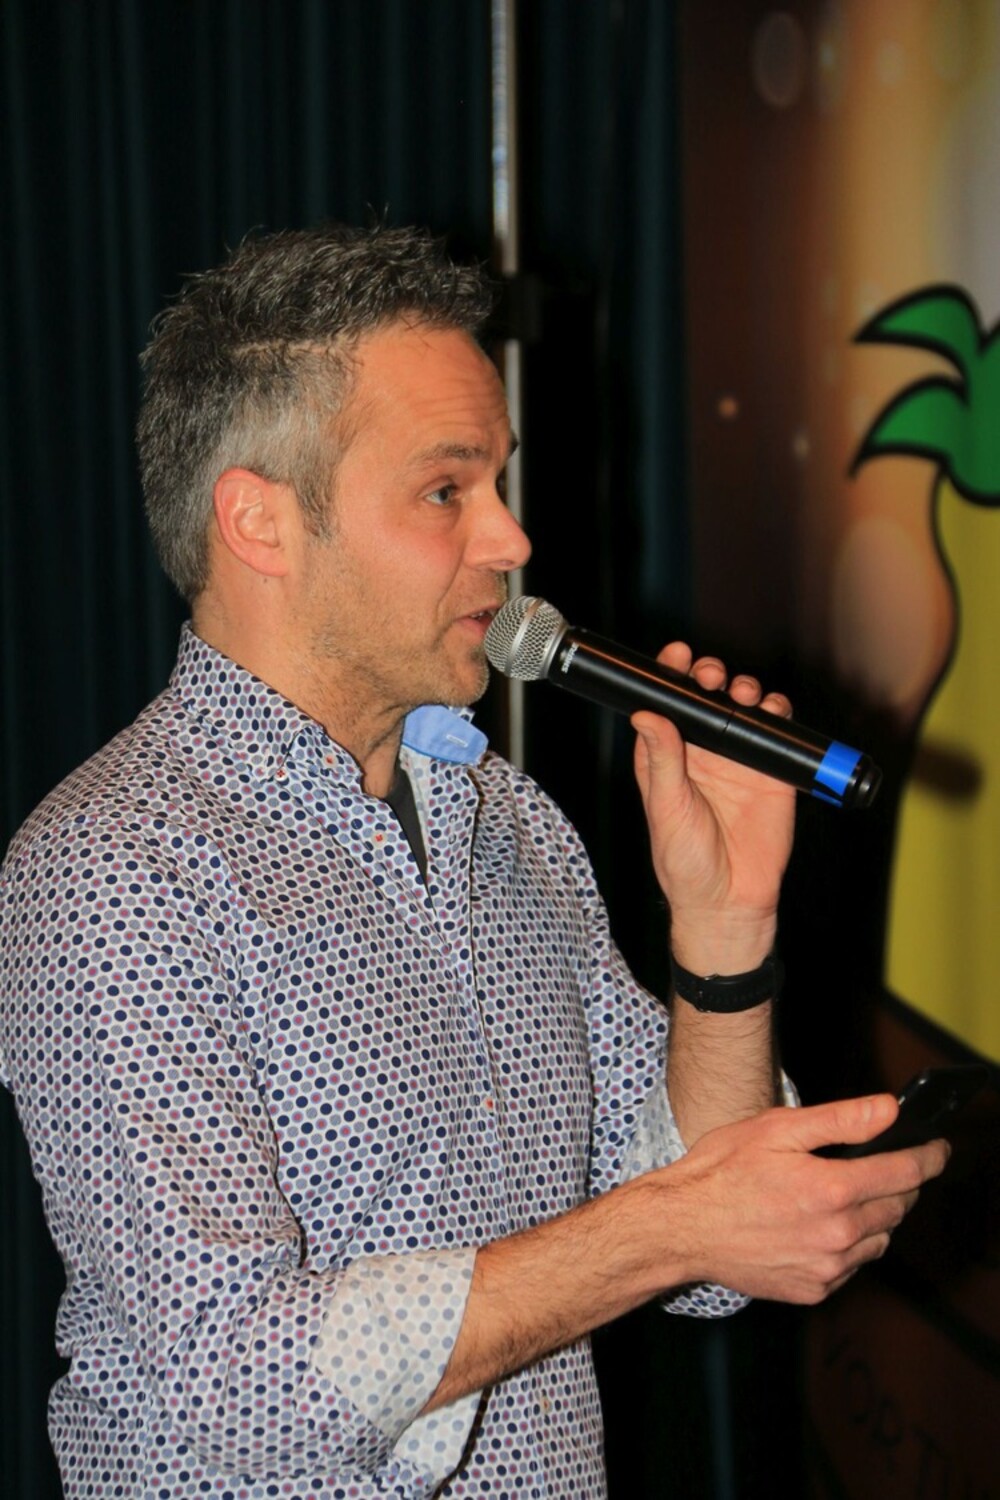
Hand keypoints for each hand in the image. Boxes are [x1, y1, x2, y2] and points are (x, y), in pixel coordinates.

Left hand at [631, 645, 795, 971]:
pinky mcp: (772, 772)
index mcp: (667, 758)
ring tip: (740, 693)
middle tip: (710, 675)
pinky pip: (777, 731)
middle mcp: (702, 753)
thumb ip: (662, 762)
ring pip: (743, 707)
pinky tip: (772, 709)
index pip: (668, 705)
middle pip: (708, 697)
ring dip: (743, 688)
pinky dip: (777, 712)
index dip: (672, 675)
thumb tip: (646, 716)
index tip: (677, 656)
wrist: (730, 902)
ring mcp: (738, 760)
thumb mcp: (667, 810)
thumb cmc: (685, 864)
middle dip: (710, 675)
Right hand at [655, 1093, 949, 1302]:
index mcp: (831, 1190)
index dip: (929, 1156)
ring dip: (878, 1216)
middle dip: (904, 1184)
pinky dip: (851, 1245)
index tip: (939, 1147)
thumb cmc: (723, 1171)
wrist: (683, 1227)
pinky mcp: (813, 1290)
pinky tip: (824, 1226)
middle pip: (898, 1208)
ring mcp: (826, 1268)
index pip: (905, 1172)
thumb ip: (840, 1120)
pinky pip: (852, 1266)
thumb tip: (888, 1110)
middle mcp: (837, 1236)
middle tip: (892, 1166)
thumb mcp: (777, 1129)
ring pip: (880, 1240)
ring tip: (851, 1195)